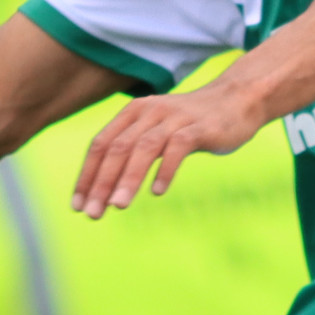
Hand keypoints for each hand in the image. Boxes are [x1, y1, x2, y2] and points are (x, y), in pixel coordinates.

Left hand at [71, 76, 265, 218]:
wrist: (237, 101)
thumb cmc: (191, 124)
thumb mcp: (156, 132)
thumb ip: (132, 151)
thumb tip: (104, 188)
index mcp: (133, 113)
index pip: (101, 145)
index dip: (87, 176)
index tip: (78, 206)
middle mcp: (149, 111)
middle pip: (117, 148)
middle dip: (101, 183)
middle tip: (92, 214)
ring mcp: (174, 118)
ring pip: (143, 148)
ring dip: (128, 178)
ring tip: (118, 206)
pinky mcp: (199, 127)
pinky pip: (177, 148)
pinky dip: (165, 169)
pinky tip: (157, 191)